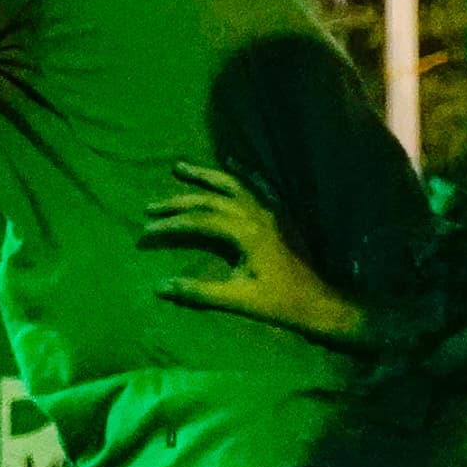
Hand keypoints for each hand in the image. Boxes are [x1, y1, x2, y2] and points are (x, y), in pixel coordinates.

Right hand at [146, 163, 366, 343]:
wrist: (320, 301)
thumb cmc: (281, 303)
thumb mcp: (237, 300)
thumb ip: (199, 292)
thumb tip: (160, 287)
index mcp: (245, 233)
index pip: (198, 221)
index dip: (170, 225)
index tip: (146, 232)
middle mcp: (257, 214)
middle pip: (210, 199)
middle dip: (178, 202)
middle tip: (151, 206)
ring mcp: (270, 211)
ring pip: (233, 184)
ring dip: (205, 175)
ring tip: (180, 167)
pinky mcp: (280, 215)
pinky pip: (260, 185)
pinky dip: (244, 173)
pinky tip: (234, 162)